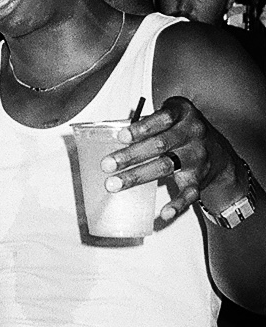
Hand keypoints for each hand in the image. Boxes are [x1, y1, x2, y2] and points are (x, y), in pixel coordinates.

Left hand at [100, 97, 236, 222]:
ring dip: (138, 176)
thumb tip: (113, 136)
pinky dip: (177, 205)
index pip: (163, 118)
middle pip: (160, 145)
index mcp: (184, 113)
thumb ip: (148, 122)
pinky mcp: (200, 179)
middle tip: (106, 165)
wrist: (220, 153)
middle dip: (131, 155)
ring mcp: (197, 158)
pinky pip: (189, 194)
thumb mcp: (172, 116)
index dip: (141, 128)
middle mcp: (193, 134)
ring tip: (114, 184)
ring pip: (166, 167)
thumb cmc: (183, 130)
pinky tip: (164, 213)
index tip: (121, 137)